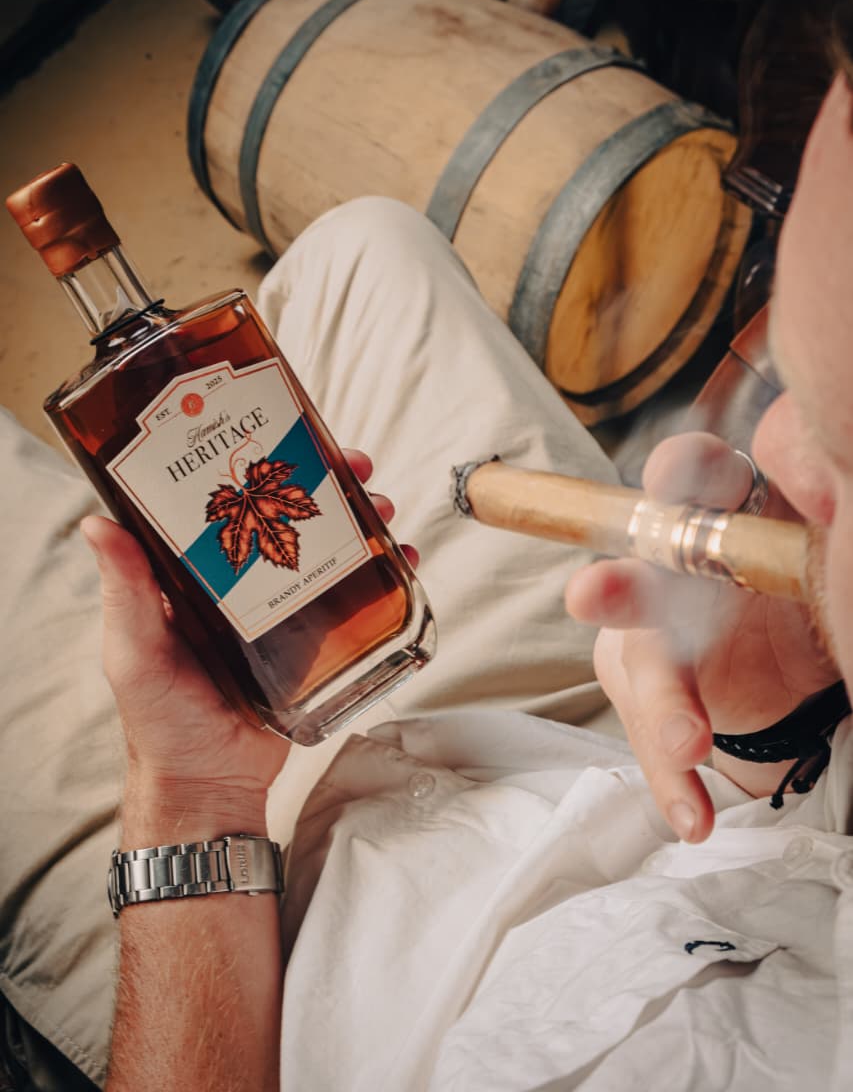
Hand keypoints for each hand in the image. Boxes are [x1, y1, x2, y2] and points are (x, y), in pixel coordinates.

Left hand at [82, 449, 413, 837]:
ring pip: (327, 544)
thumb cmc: (160, 719)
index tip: (293, 437)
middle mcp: (240, 577)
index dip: (264, 462)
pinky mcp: (314, 638)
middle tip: (355, 468)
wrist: (211, 784)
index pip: (231, 497)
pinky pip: (351, 595)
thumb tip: (96, 523)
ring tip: (383, 509)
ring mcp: (280, 605)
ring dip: (359, 518)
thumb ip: (125, 592)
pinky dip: (380, 573)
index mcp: (195, 569)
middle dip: (328, 481)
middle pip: (290, 510)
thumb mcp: (134, 650)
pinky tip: (400, 560)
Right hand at [564, 433, 838, 842]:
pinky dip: (674, 781)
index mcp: (714, 510)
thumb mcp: (809, 540)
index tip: (682, 479)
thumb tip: (817, 457)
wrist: (789, 662)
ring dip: (662, 706)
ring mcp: (647, 634)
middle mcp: (665, 568)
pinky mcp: (649, 698)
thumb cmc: (789, 579)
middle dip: (615, 586)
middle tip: (594, 596)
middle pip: (638, 570)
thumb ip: (809, 508)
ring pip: (641, 668)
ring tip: (689, 745)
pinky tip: (695, 817)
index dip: (682, 474)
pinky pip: (654, 743)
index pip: (690, 475)